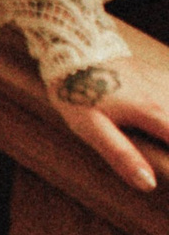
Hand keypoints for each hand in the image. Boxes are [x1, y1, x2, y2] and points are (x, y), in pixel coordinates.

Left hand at [46, 41, 168, 191]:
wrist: (74, 51)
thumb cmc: (80, 93)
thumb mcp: (91, 128)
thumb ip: (121, 155)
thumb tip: (148, 184)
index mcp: (153, 113)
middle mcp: (166, 96)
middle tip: (164, 154)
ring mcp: (165, 83)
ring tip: (163, 142)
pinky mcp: (161, 75)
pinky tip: (166, 114)